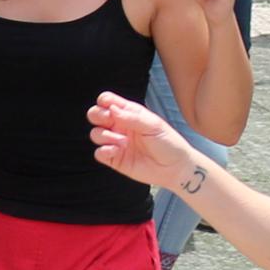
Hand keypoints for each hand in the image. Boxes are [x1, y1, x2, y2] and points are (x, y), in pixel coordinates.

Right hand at [83, 89, 200, 189]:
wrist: (174, 168)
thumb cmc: (168, 143)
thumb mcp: (153, 125)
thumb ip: (132, 116)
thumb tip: (112, 109)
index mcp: (129, 113)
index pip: (108, 101)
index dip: (104, 101)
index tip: (109, 106)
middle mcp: (120, 126)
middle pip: (96, 115)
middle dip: (97, 115)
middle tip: (109, 121)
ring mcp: (116, 142)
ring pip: (95, 134)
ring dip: (104, 136)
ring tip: (123, 142)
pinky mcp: (115, 159)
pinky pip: (99, 153)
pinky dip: (104, 151)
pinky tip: (116, 151)